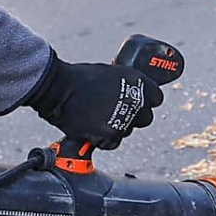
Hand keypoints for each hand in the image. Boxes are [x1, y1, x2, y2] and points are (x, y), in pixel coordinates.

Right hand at [27, 52, 163, 150]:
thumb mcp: (111, 73)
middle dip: (134, 117)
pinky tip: (93, 127)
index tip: (138, 103)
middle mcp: (136, 102)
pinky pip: (112, 142)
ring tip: (98, 117)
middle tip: (117, 112)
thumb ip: (126, 85)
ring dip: (117, 127)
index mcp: (138, 82)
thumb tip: (130, 94)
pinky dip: (103, 138)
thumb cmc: (79, 78)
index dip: (146, 101)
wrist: (59, 89)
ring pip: (128, 131)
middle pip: (146, 118)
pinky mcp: (110, 136)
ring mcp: (124, 120)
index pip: (157, 98)